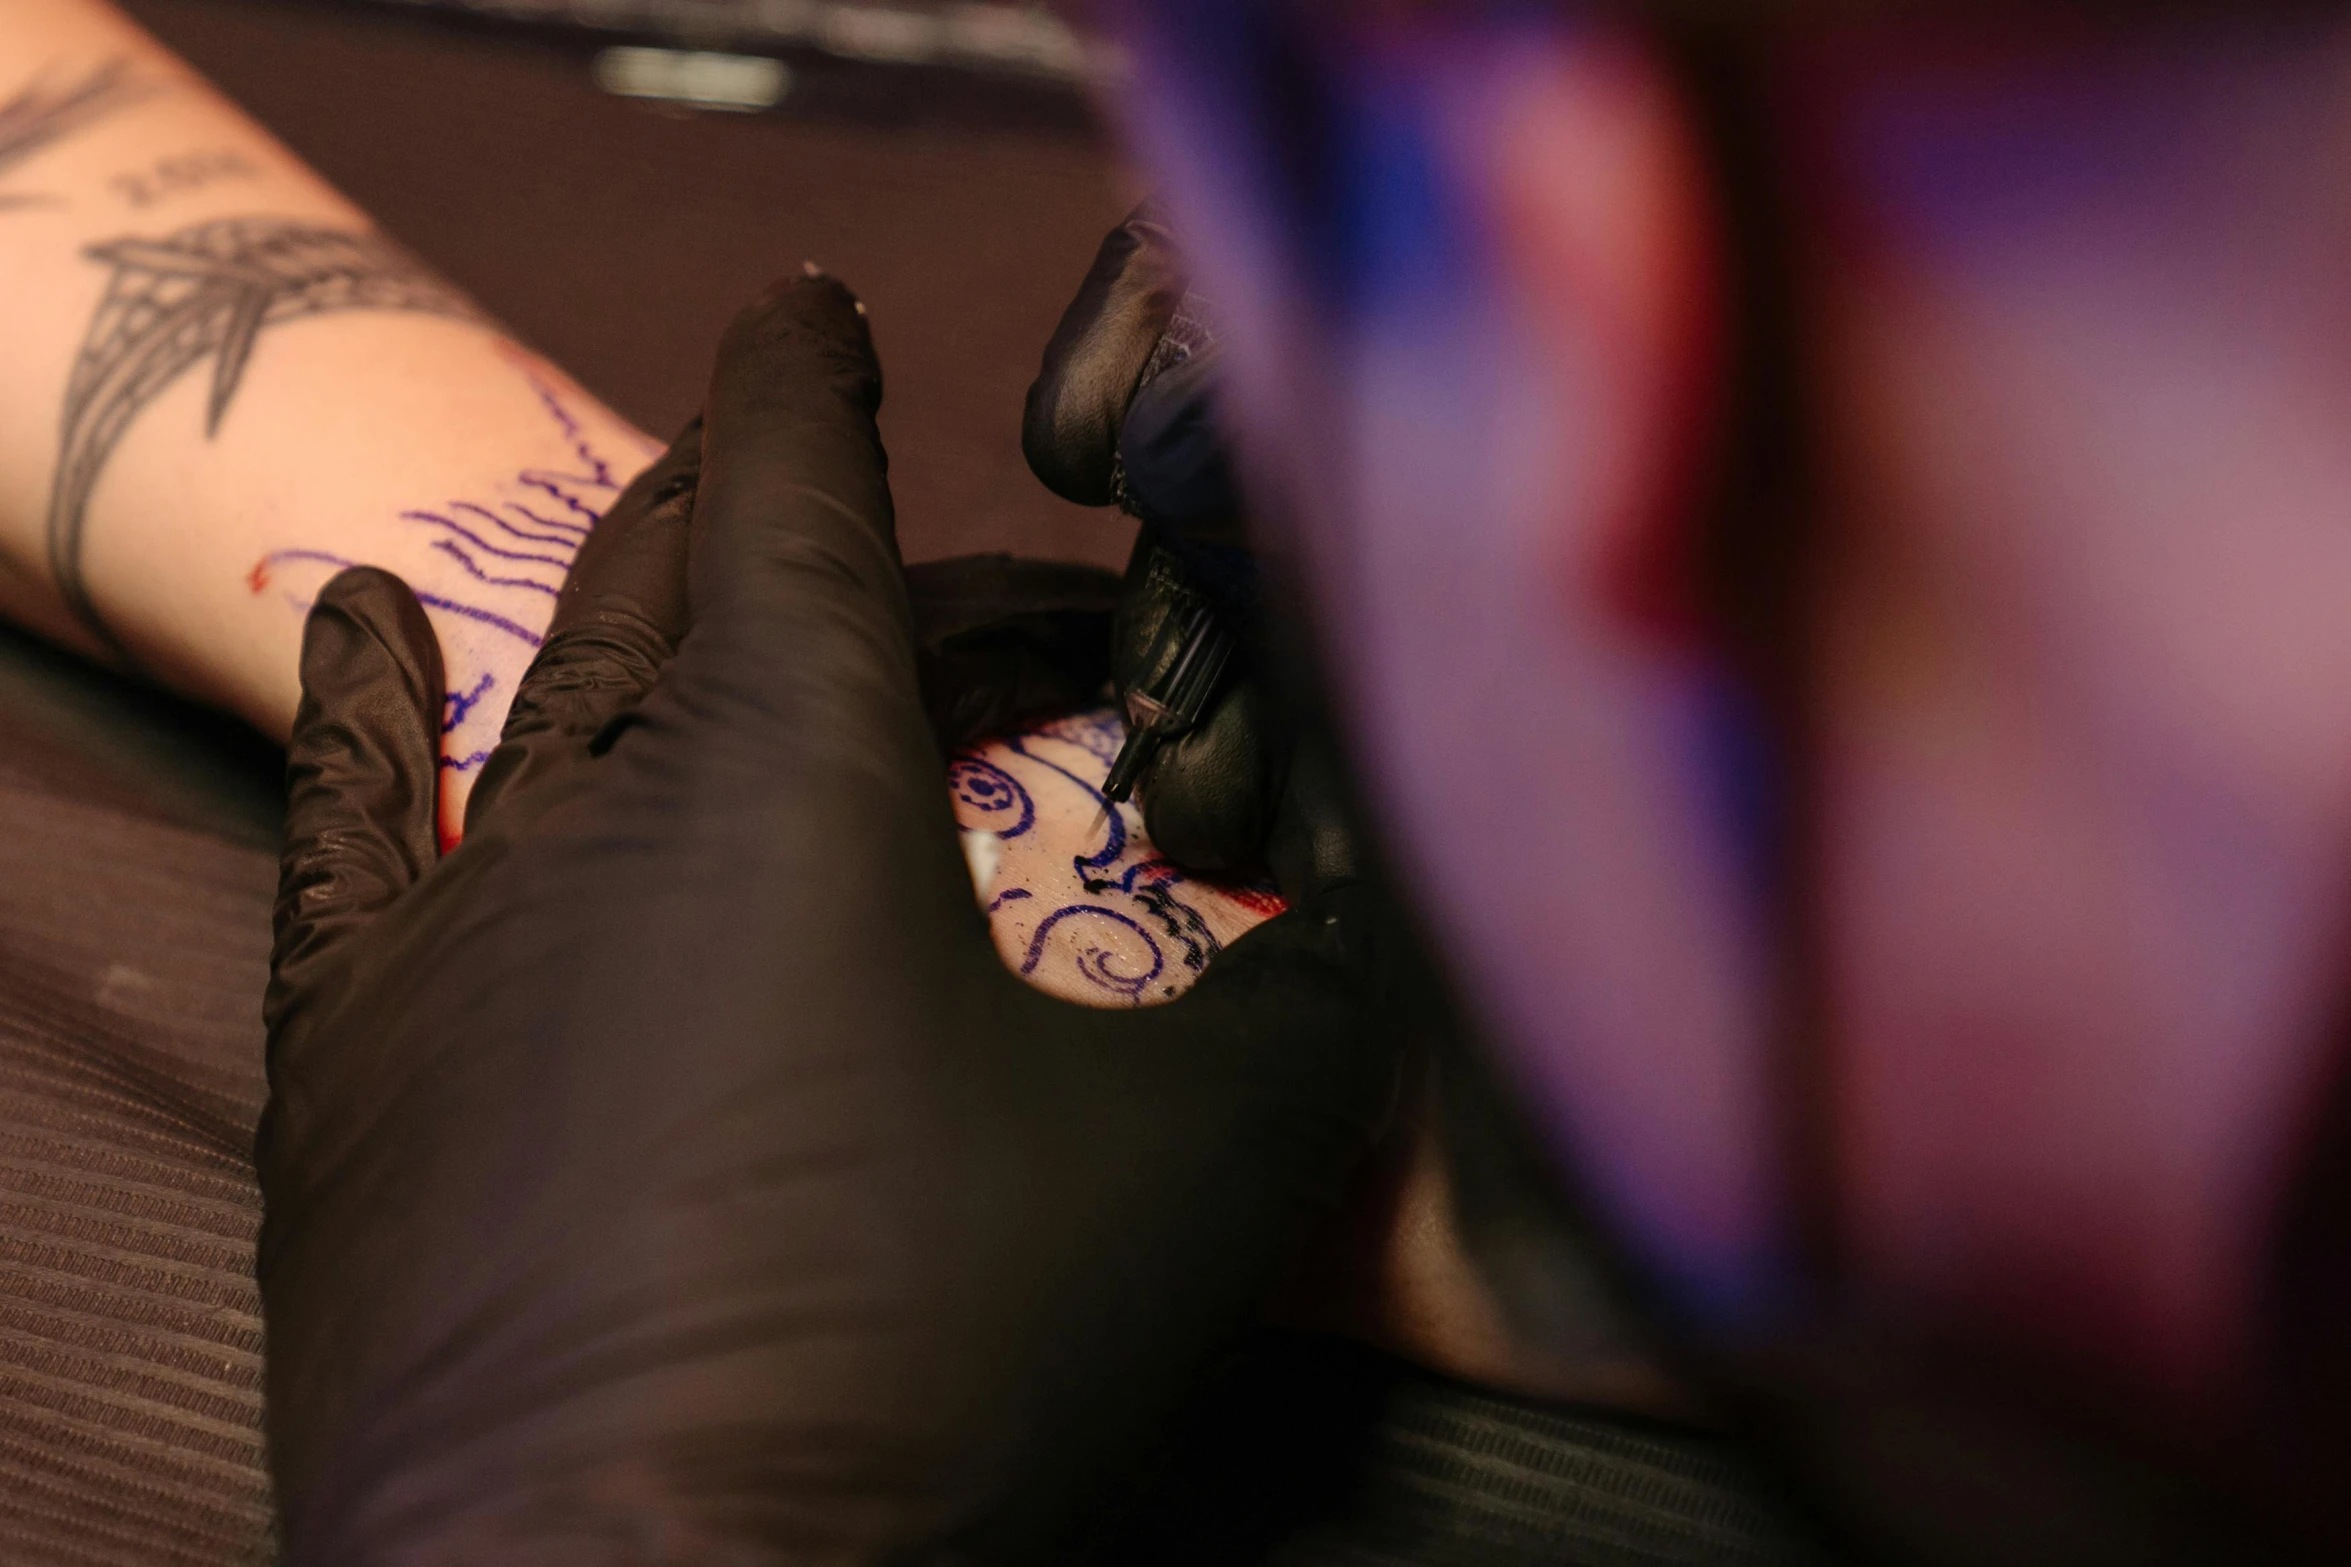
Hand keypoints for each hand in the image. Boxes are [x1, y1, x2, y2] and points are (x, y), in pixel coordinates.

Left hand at [255, 275, 1402, 1560]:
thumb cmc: (916, 1354)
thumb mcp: (1190, 1169)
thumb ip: (1307, 1010)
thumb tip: (1378, 929)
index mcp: (791, 773)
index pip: (803, 501)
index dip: (821, 389)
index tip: (824, 311)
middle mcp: (602, 802)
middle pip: (711, 592)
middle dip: (832, 544)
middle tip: (976, 600)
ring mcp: (457, 921)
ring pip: (552, 686)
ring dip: (648, 600)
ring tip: (701, 535)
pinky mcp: (361, 1052)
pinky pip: (341, 822)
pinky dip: (359, 703)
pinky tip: (370, 620)